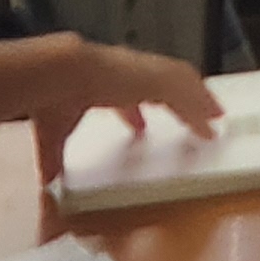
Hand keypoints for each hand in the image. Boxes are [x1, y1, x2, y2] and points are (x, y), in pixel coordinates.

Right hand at [25, 41, 217, 187]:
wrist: (62, 75)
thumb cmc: (54, 99)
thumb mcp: (54, 137)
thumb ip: (54, 162)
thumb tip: (47, 187)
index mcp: (103, 84)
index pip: (123, 97)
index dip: (133, 112)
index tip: (140, 125)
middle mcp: (127, 74)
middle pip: (161, 86)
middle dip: (177, 102)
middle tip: (192, 119)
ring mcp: (145, 73)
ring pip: (181, 84)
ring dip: (196, 100)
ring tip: (212, 117)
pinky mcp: (158, 77)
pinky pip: (189, 90)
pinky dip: (201, 102)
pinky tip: (212, 116)